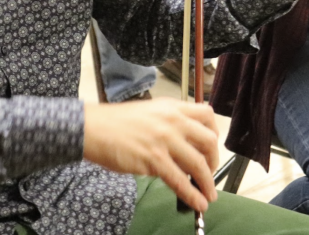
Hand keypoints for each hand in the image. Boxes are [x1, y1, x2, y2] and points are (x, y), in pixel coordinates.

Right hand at [83, 97, 218, 211]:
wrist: (93, 128)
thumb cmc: (117, 122)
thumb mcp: (150, 112)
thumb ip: (169, 122)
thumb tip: (185, 145)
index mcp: (172, 107)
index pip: (207, 114)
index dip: (215, 133)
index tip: (212, 148)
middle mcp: (173, 121)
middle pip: (208, 141)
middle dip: (214, 161)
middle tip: (210, 172)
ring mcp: (164, 140)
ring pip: (198, 163)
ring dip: (208, 183)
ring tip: (209, 195)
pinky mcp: (154, 159)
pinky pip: (180, 181)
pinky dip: (193, 195)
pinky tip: (198, 202)